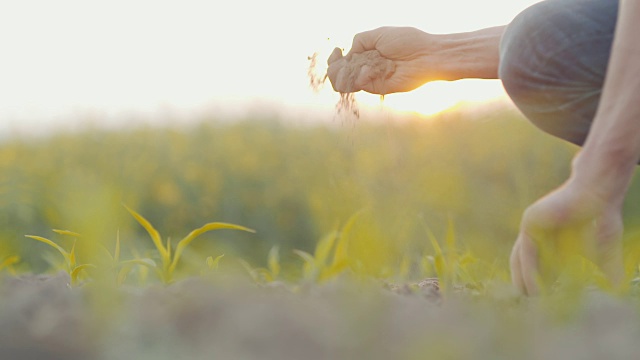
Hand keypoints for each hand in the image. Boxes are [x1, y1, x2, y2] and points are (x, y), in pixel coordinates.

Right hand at [327, 27, 435, 94]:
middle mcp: (366, 68)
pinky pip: (357, 85)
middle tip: (339, 61)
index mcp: (366, 54)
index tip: (337, 51)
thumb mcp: (378, 34)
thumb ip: (360, 41)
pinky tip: (368, 68)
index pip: (342, 61)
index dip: (334, 58)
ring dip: (341, 73)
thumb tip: (347, 54)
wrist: (425, 56)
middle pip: (338, 74)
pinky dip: (358, 75)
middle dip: (334, 67)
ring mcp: (370, 79)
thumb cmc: (407, 41)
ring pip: (343, 83)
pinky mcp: (376, 88)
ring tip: (351, 66)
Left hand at [510, 177, 623, 295]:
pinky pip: (525, 250)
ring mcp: (531, 226)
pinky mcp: (530, 220)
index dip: (541, 282)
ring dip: (523, 279)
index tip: (547, 300)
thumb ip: (607, 268)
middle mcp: (537, 233)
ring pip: (520, 258)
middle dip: (528, 282)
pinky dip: (528, 269)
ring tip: (532, 297)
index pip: (539, 265)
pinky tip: (532, 285)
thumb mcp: (604, 249)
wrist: (599, 192)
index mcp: (550, 240)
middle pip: (524, 263)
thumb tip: (618, 287)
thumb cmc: (602, 217)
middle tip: (536, 302)